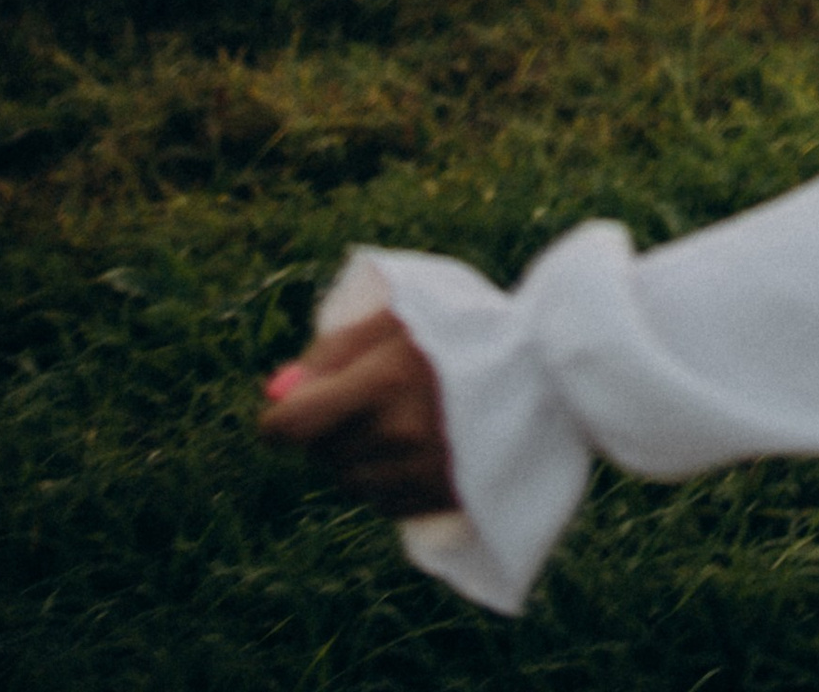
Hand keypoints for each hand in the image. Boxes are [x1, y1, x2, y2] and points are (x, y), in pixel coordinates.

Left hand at [257, 309, 454, 515]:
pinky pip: (380, 501)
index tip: (286, 413)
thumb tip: (277, 391)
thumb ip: (333, 351)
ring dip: (355, 455)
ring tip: (397, 419)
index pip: (291, 428)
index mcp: (380, 384)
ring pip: (348, 480)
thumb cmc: (463, 328)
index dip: (279, 421)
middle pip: (319, 454)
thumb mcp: (397, 317)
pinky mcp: (434, 501)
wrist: (541, 369)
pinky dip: (383, 478)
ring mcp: (414, 475)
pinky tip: (414, 447)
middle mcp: (393, 437)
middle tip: (364, 398)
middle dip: (327, 429)